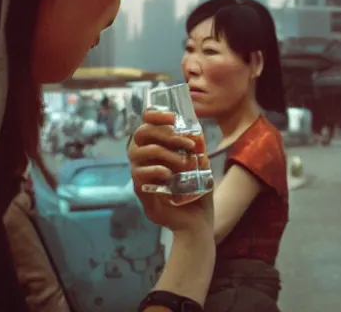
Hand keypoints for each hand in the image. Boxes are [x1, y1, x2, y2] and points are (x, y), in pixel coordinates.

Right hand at [129, 110, 213, 235]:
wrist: (199, 223)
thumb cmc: (198, 193)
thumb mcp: (201, 166)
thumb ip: (197, 149)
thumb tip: (196, 130)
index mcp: (157, 151)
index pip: (147, 125)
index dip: (155, 116)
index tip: (173, 117)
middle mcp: (145, 161)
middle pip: (140, 135)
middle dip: (164, 133)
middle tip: (187, 143)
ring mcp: (141, 177)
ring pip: (138, 153)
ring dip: (164, 153)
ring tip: (185, 163)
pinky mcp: (142, 193)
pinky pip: (138, 175)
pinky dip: (155, 170)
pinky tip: (169, 175)